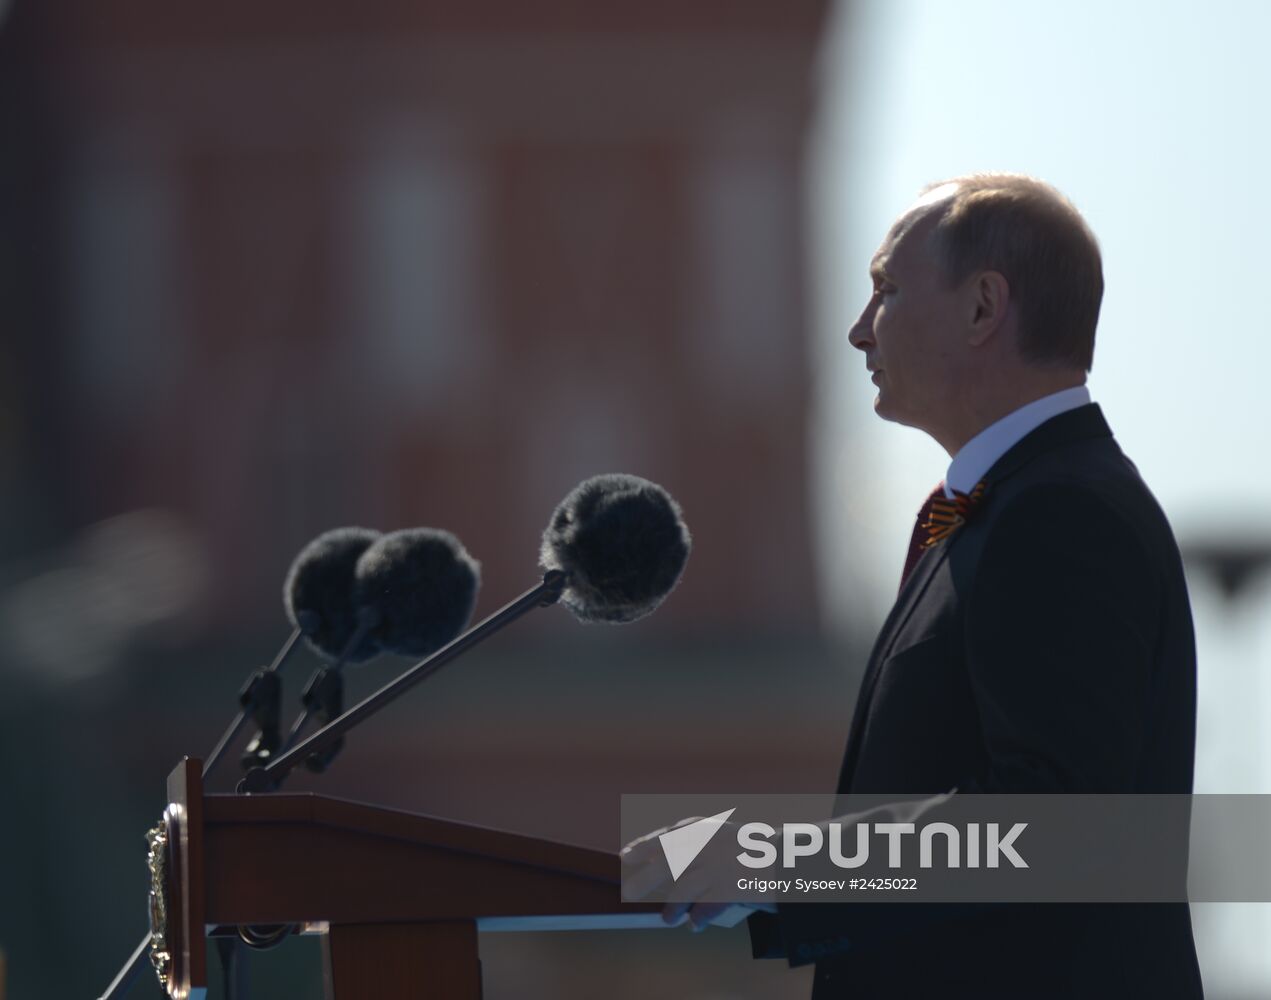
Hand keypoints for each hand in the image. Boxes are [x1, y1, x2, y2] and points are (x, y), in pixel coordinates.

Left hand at [621, 817, 762, 931]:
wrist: (785, 859)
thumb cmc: (747, 850)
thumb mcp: (718, 836)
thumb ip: (692, 845)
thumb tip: (655, 861)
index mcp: (701, 829)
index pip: (663, 837)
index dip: (642, 847)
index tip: (624, 856)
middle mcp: (705, 844)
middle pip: (665, 863)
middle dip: (644, 879)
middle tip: (629, 891)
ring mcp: (716, 867)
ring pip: (681, 891)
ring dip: (672, 908)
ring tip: (668, 919)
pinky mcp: (727, 889)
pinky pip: (703, 909)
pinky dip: (696, 919)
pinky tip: (693, 924)